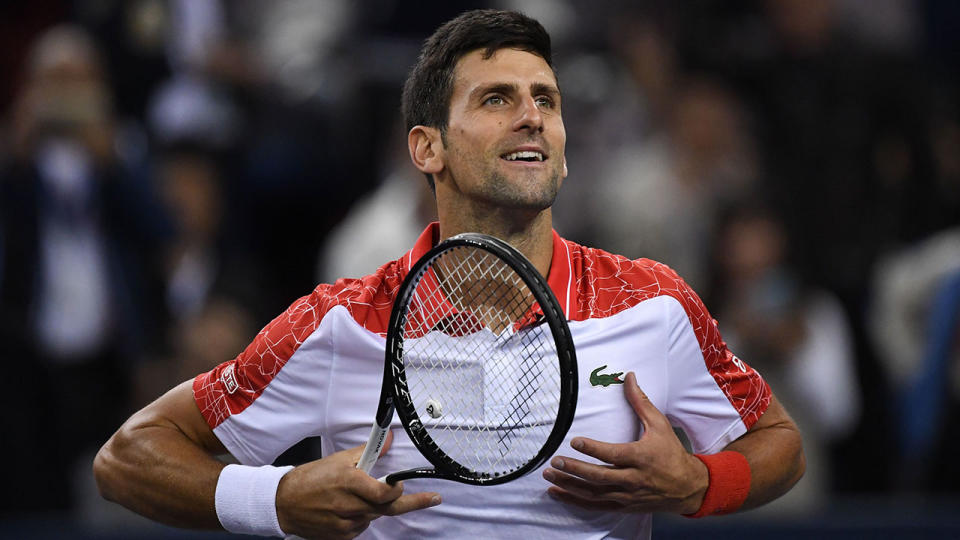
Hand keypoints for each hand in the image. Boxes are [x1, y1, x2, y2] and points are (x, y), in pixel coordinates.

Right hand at [276, 431, 440, 538]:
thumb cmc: (310, 479)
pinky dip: (361, 517)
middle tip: (433, 498)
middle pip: (388, 508)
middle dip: (412, 503)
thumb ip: (368, 451)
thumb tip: (387, 439)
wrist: (284, 503)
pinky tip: (346, 509)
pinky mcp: (341, 537)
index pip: (385, 493)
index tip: (406, 485)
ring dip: (374, 506)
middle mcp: (350, 506)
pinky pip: (362, 526)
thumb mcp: (339, 459)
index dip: (398, 490)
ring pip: (374, 516)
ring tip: (355, 496)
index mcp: (350, 484)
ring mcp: (346, 524)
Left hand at [542, 372, 707, 514]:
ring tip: (550, 475)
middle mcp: (633, 479)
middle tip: (555, 461)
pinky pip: (595, 506)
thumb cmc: (672, 453)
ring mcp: (627, 496)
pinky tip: (558, 492)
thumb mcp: (660, 425)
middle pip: (599, 477)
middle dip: (575, 469)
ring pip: (594, 494)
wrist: (688, 487)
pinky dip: (575, 501)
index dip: (594, 449)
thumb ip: (640, 402)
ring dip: (569, 486)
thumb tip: (629, 378)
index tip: (575, 442)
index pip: (613, 455)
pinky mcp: (623, 506)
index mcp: (641, 457)